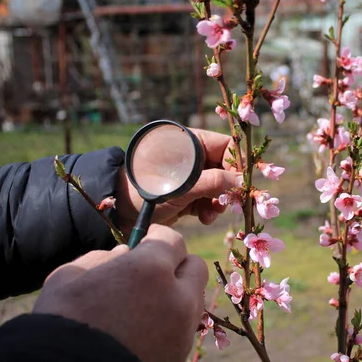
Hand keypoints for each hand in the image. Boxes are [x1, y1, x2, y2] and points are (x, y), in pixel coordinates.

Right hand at [33, 225, 207, 361]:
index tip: (147, 241)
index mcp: (151, 269)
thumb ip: (103, 258)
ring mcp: (182, 328)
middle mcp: (177, 296)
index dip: (158, 238)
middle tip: (152, 271)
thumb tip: (124, 254)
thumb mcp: (71, 276)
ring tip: (146, 304)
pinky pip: (184, 328)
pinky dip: (171, 323)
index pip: (172, 240)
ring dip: (177, 294)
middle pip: (195, 267)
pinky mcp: (180, 355)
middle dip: (176, 264)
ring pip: (193, 299)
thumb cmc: (63, 322)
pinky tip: (145, 330)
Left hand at [116, 128, 240, 234]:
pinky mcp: (188, 194)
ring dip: (219, 201)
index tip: (240, 185)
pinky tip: (204, 218)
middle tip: (229, 203)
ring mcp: (191, 176)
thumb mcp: (183, 187)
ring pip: (218, 186)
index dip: (236, 164)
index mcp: (191, 143)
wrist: (121, 212)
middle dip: (227, 187)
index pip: (226, 147)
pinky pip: (208, 199)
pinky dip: (209, 209)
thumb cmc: (148, 190)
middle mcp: (194, 157)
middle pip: (225, 168)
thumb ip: (213, 182)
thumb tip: (240, 182)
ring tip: (212, 212)